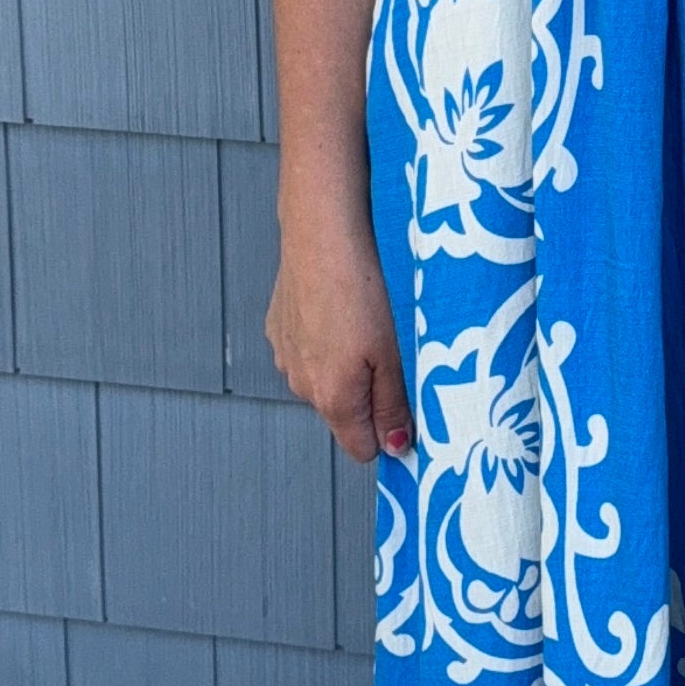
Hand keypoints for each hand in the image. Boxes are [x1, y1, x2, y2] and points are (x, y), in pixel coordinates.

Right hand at [268, 209, 412, 462]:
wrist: (320, 236)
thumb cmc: (359, 290)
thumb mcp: (391, 355)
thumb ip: (392, 406)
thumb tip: (396, 446)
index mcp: (332, 398)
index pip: (361, 449)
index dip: (387, 435)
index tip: (406, 410)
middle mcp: (300, 385)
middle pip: (344, 415)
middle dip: (369, 396)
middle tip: (390, 353)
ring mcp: (285, 357)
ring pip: (324, 381)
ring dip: (345, 366)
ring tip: (364, 324)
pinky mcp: (278, 330)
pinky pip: (307, 352)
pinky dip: (325, 340)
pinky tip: (339, 310)